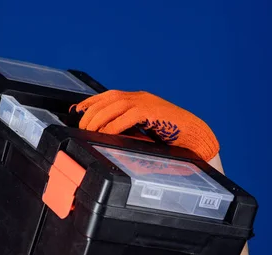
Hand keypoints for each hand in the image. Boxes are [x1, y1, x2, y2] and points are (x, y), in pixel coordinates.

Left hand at [75, 90, 218, 161]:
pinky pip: (129, 115)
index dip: (90, 103)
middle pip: (108, 98)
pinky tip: (105, 134)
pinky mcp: (154, 112)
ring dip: (99, 118)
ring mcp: (148, 103)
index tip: (76, 111)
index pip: (108, 96)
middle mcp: (141, 98)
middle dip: (91, 112)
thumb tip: (106, 139)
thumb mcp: (143, 133)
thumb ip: (127, 131)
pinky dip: (114, 125)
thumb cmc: (170, 139)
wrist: (195, 137)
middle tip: (82, 127)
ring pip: (116, 104)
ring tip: (89, 131)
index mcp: (137, 100)